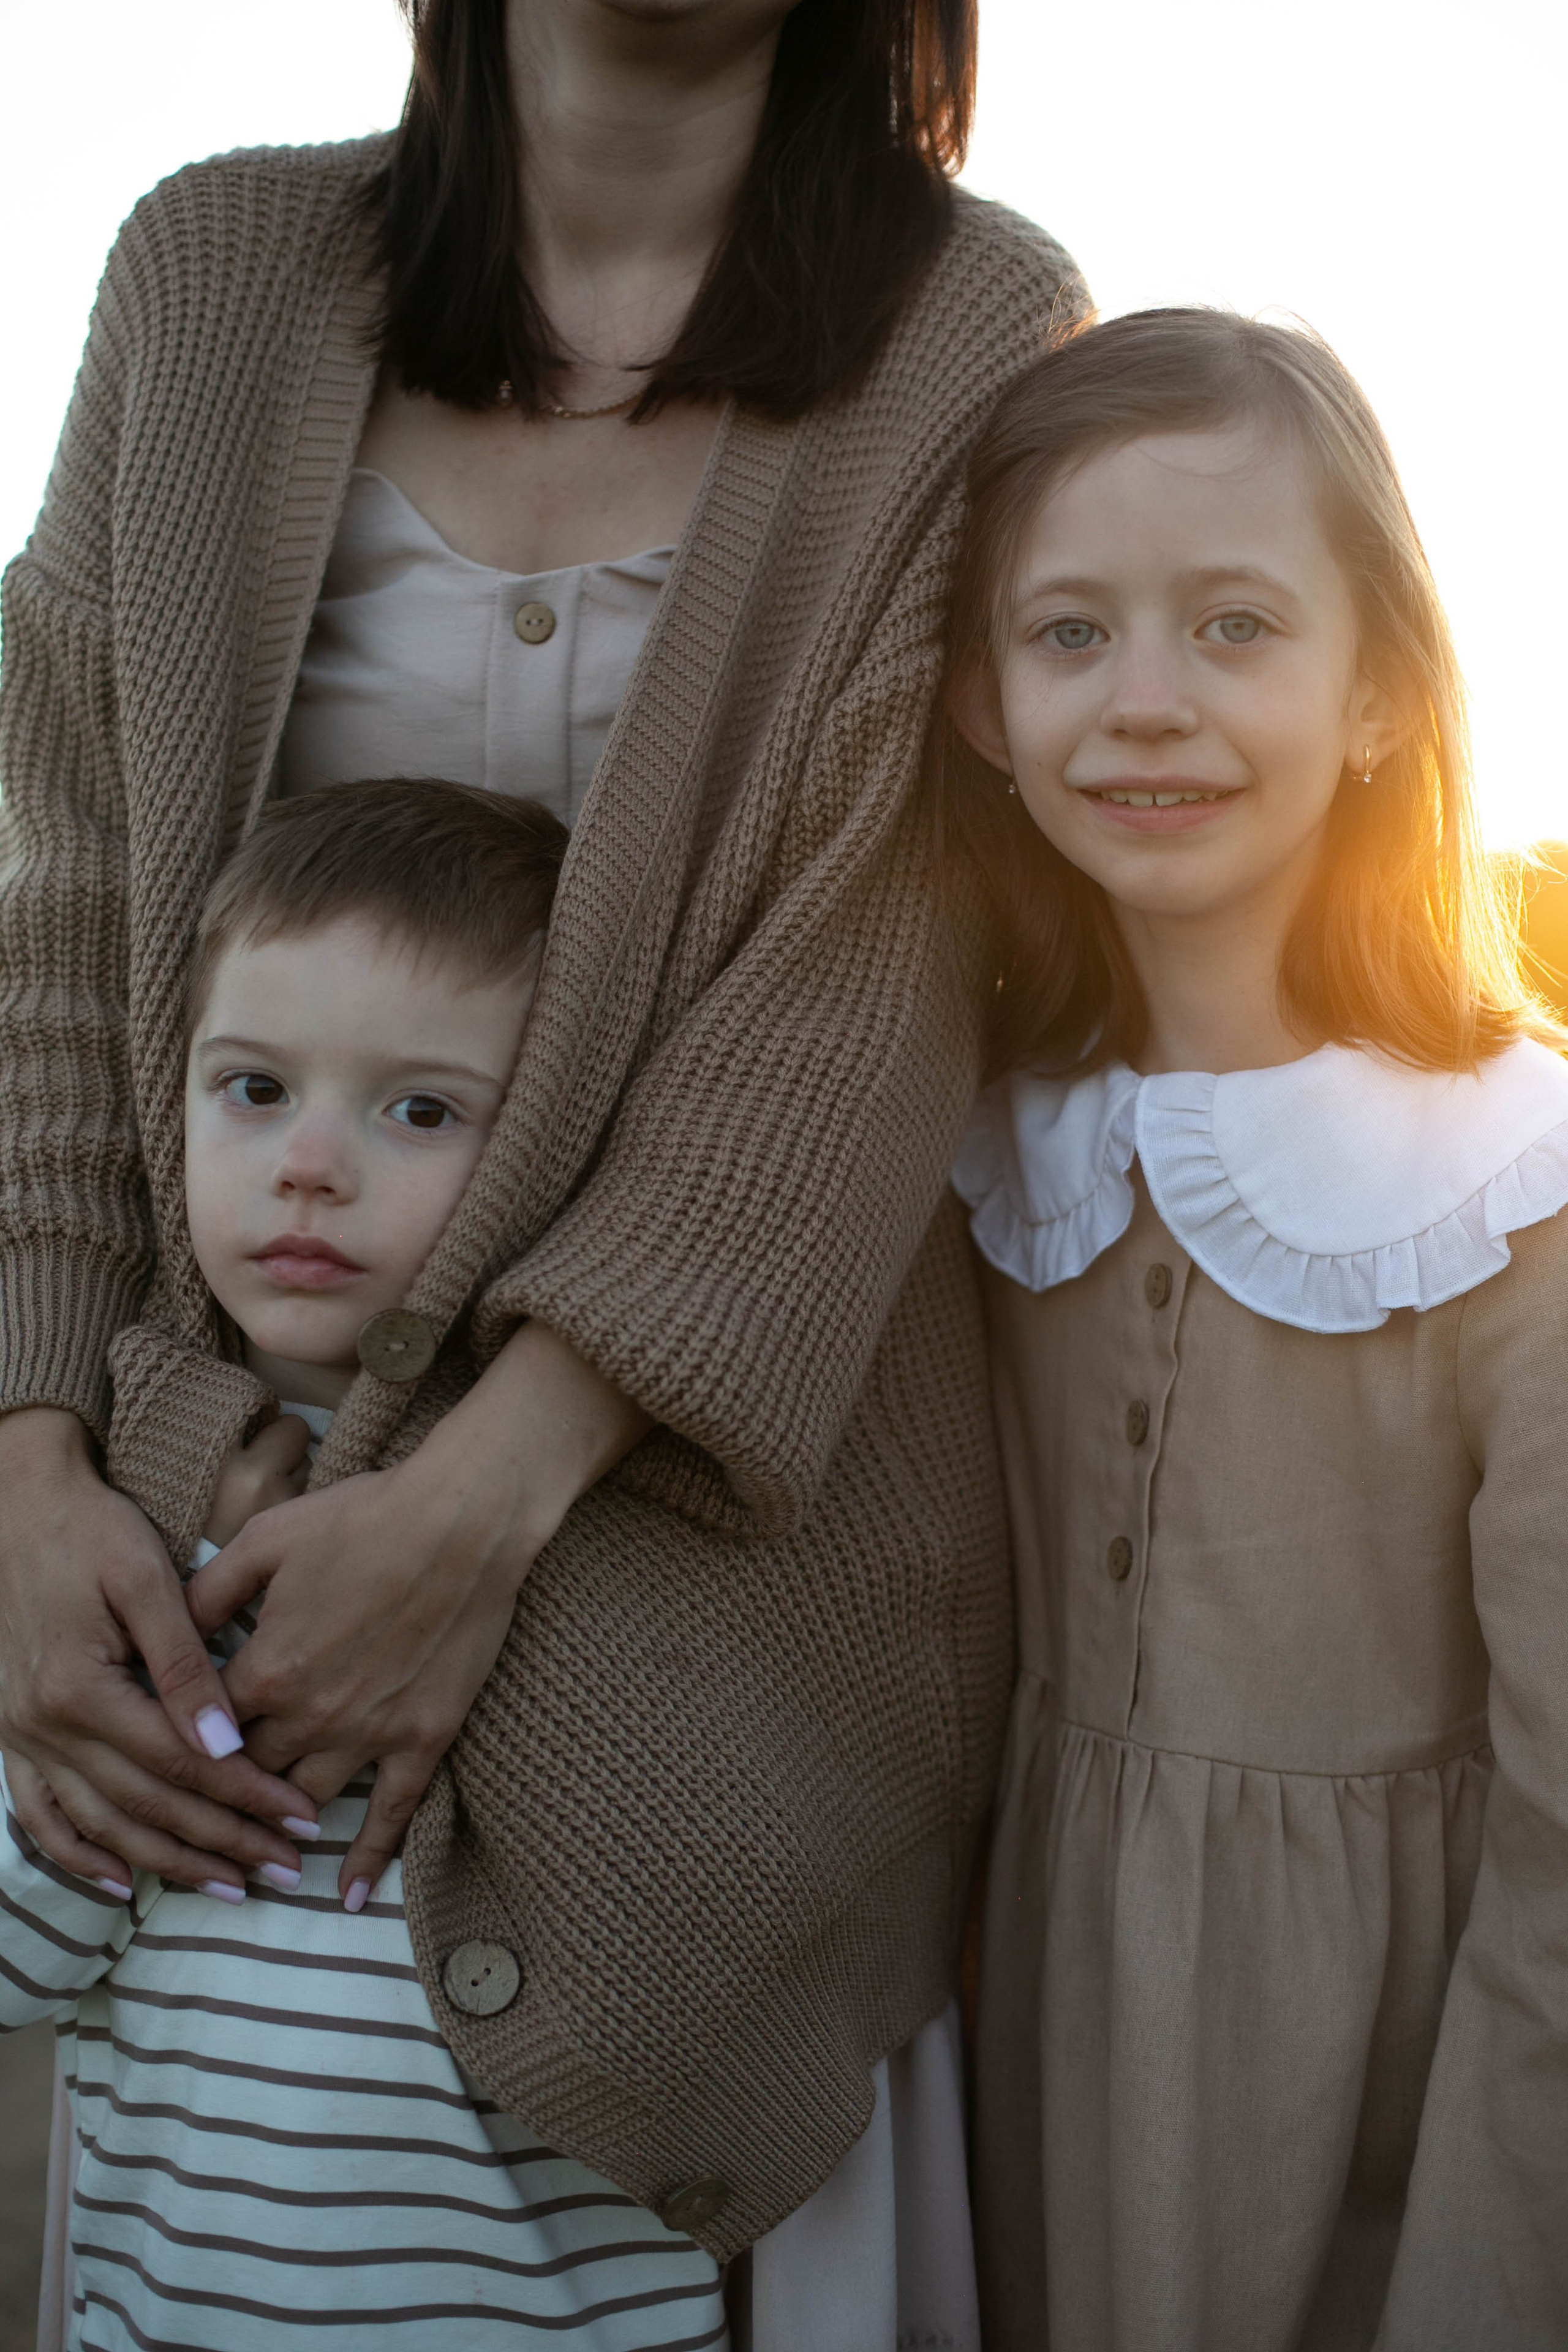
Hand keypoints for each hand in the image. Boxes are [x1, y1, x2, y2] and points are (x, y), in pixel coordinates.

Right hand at [0, 1408, 318, 1899]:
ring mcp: (21, 1736)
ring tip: (228, 1884)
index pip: (181, 1764)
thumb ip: (183, 1662)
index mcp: (82, 1688)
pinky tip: (119, 1882)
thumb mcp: (143, 1578)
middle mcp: (45, 1726)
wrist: (16, 1504)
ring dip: (165, 1861)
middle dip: (223, 1841)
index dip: (246, 1797)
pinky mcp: (11, 1734)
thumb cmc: (91, 1530)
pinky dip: (78, 1854)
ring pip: (101, 1823)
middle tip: (286, 1868)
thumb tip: (225, 1741)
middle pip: (148, 1805)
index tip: (303, 1821)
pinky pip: (40, 1813)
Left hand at [186, 1321, 649, 1903]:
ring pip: (307, 1802)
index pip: (202, 1734)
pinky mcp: (424, 1735)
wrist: (463, 1520)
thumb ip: (208, 1593)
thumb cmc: (362, 1517)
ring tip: (257, 1860)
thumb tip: (164, 1636)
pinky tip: (349, 1898)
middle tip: (197, 1822)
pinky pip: (392, 1812)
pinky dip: (369, 1860)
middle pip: (248, 1778)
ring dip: (278, 1834)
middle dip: (221, 1800)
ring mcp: (371, 1731)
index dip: (179, 1750)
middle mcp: (311, 1713)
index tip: (159, 1767)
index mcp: (265, 1668)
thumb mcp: (265, 1538)